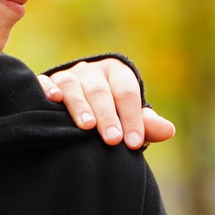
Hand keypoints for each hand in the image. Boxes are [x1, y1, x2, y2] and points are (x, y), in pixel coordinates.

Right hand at [39, 59, 174, 148]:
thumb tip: (168, 130)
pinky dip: (48, 90)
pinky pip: (45, 83)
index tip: (134, 143)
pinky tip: (52, 101)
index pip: (126, 92)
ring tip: (87, 126)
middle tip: (112, 140)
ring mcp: (68, 75)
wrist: (81, 106)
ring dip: (80, 106)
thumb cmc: (113, 113)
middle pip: (100, 91)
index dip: (132, 117)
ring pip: (73, 86)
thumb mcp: (130, 117)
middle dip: (108, 116)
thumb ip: (147, 125)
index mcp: (116, 73)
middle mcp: (92, 71)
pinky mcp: (48, 82)